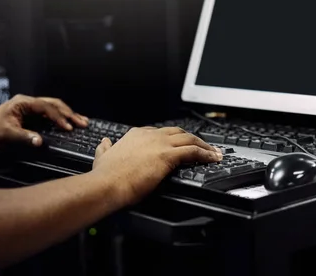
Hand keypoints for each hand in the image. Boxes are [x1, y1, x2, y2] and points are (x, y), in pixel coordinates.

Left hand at [0, 94, 88, 149]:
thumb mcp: (8, 136)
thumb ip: (25, 137)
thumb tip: (40, 141)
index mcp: (22, 103)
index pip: (46, 107)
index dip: (59, 117)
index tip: (68, 127)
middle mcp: (28, 103)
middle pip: (54, 104)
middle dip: (69, 113)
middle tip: (82, 122)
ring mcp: (30, 108)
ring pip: (54, 108)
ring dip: (67, 115)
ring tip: (82, 121)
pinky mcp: (31, 115)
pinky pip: (49, 114)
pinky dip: (60, 118)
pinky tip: (69, 123)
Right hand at [91, 127, 222, 205]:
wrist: (108, 184)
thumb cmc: (105, 175)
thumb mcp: (102, 156)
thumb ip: (105, 148)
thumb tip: (104, 143)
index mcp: (136, 134)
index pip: (161, 132)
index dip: (172, 138)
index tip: (179, 144)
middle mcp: (150, 135)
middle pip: (178, 132)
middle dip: (192, 138)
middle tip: (201, 146)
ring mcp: (160, 144)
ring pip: (189, 139)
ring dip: (204, 145)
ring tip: (213, 152)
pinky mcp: (168, 155)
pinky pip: (193, 151)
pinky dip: (206, 153)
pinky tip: (213, 158)